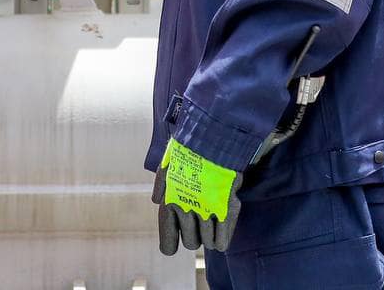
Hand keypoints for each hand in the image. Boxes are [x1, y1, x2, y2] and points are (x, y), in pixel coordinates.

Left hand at [153, 138, 241, 254]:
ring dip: (208, 235)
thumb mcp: (167, 165)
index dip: (170, 244)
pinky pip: (222, 241)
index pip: (168, 242)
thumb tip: (157, 201)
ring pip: (207, 243)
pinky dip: (221, 241)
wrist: (211, 137)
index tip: (172, 246)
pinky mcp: (227, 210)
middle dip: (193, 235)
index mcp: (170, 202)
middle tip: (197, 221)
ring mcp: (207, 212)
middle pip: (191, 243)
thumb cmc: (188, 150)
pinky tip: (220, 239)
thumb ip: (161, 185)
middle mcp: (187, 210)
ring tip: (210, 220)